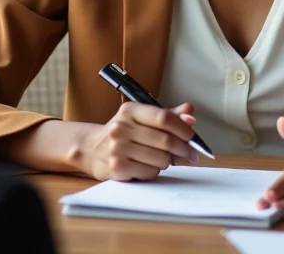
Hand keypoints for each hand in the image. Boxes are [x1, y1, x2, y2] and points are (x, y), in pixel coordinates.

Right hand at [77, 102, 199, 180]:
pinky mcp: (117, 168)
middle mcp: (121, 128)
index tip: (191, 136)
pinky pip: (150, 173)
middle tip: (191, 154)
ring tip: (164, 159)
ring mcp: (117, 149)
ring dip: (168, 161)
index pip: (163, 118)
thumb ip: (169, 114)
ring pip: (160, 159)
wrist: (92, 148)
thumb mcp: (143, 118)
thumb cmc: (125, 132)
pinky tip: (149, 166)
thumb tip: (190, 113)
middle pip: (165, 140)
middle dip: (183, 149)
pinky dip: (155, 171)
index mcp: (131, 110)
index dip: (182, 128)